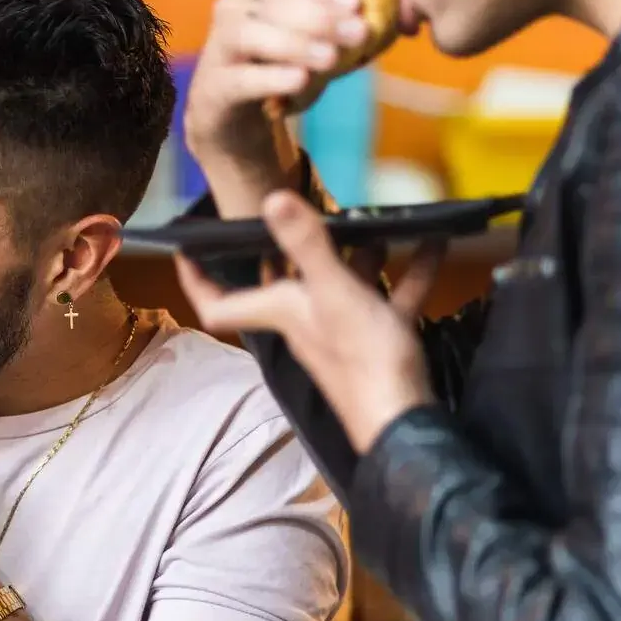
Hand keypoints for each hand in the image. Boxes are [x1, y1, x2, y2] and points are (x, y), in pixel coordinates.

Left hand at [174, 191, 440, 452]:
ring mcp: (341, 333)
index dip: (196, 279)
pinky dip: (409, 273)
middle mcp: (302, 322)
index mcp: (279, 312)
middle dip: (290, 249)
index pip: (217, 303)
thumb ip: (306, 246)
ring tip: (376, 222)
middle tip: (300, 210)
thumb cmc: (362, 358)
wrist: (405, 421)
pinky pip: (390, 299)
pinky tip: (434, 243)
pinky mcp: (379, 342)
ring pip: (342, 286)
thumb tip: (272, 198)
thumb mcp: (333, 292)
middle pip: (284, 283)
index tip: (186, 247)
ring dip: (358, 256)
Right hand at [186, 0, 387, 201]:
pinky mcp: (213, 86)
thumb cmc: (278, 66)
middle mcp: (232, 9)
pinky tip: (300, 81)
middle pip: (274, 5)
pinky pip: (242, 78)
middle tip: (358, 33)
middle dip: (320, 17)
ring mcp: (218, 47)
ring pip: (251, 35)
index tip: (357, 2)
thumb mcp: (311, 38)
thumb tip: (383, 11)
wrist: (231, 113)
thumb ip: (339, 21)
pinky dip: (272, 78)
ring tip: (330, 59)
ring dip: (295, 43)